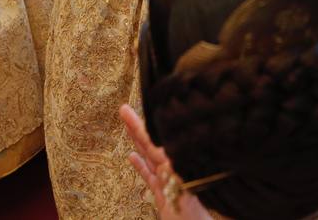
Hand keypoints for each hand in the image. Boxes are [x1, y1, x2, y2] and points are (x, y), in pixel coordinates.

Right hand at [120, 105, 212, 219]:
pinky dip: (140, 166)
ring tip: (126, 124)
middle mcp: (173, 167)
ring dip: (137, 141)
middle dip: (137, 126)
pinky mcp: (163, 192)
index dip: (146, 125)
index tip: (139, 108)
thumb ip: (176, 168)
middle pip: (152, 143)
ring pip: (149, 156)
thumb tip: (169, 153)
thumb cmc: (194, 210)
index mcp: (178, 162)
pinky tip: (131, 155)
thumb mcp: (185, 184)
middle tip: (124, 110)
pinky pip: (149, 175)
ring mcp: (168, 179)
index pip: (159, 140)